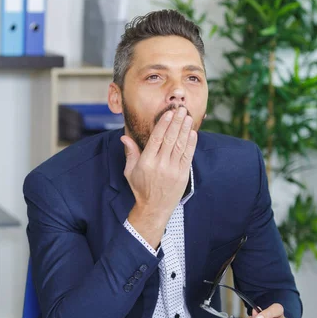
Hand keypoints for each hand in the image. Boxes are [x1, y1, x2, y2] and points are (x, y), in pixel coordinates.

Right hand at [121, 106, 196, 247]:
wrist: (154, 208)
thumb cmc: (141, 188)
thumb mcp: (130, 171)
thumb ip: (130, 153)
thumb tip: (124, 137)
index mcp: (146, 162)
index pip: (156, 138)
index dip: (164, 124)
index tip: (169, 113)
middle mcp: (160, 164)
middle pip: (170, 139)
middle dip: (177, 122)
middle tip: (181, 109)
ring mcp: (172, 170)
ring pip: (180, 145)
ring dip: (185, 129)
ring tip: (188, 117)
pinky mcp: (182, 174)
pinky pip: (187, 156)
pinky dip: (191, 144)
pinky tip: (192, 133)